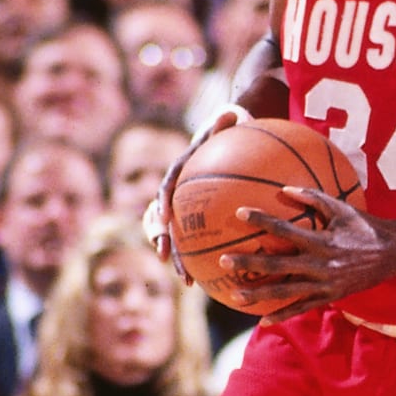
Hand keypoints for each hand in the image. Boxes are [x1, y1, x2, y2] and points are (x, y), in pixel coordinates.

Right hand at [149, 109, 245, 277]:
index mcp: (180, 171)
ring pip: (176, 238)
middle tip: (168, 260)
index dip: (162, 205)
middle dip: (162, 242)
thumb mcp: (229, 121)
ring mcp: (186, 207)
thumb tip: (233, 114)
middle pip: (163, 221)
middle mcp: (177, 192)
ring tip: (188, 282)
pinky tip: (219, 279)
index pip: (166, 189)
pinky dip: (203, 259)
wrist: (228, 135)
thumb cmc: (229, 128)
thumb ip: (227, 122)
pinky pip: (198, 241)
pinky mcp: (199, 219)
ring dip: (180, 259)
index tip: (164, 220)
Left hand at [224, 191, 395, 317]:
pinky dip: (283, 315)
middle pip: (277, 265)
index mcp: (321, 241)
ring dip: (258, 294)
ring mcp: (324, 284)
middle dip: (249, 263)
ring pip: (285, 291)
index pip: (284, 230)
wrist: (393, 254)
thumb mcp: (342, 208)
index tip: (239, 213)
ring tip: (234, 295)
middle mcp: (320, 264)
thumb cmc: (365, 225)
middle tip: (223, 260)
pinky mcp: (330, 297)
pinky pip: (302, 307)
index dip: (262, 220)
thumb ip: (313, 197)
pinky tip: (263, 320)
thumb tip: (284, 188)